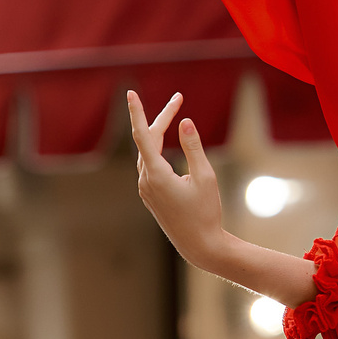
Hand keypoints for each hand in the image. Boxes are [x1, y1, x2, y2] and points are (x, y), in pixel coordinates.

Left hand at [129, 89, 228, 268]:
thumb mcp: (206, 176)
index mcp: (157, 175)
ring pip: (148, 153)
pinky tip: (166, 142)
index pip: (143, 136)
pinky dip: (158, 150)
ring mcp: (145, 189)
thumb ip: (194, 147)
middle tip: (178, 98)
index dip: (137, 112)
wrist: (199, 245)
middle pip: (148, 141)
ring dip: (160, 133)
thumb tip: (185, 123)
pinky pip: (150, 165)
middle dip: (162, 118)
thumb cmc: (206, 212)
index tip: (131, 93)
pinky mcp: (150, 195)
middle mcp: (145, 181)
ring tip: (173, 113)